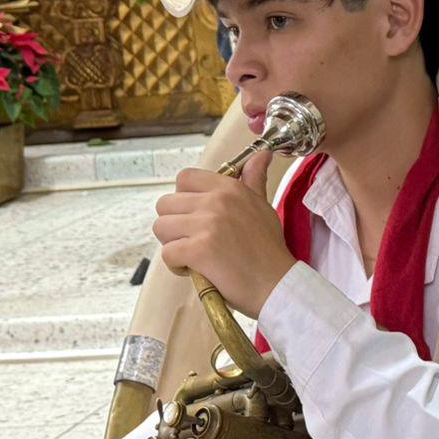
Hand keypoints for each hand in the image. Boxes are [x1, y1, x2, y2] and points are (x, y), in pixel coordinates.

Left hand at [152, 153, 295, 318]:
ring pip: (161, 227)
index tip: (196, 215)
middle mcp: (216, 201)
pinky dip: (176, 265)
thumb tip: (261, 154)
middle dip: (174, 224)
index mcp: (229, 188)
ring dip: (173, 244)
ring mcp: (206, 225)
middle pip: (165, 204)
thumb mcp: (262, 206)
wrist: (276, 284)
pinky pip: (167, 253)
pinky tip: (195, 270)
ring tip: (193, 255)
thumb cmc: (269, 248)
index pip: (184, 178)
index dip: (183, 197)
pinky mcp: (198, 250)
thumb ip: (254, 179)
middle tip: (194, 239)